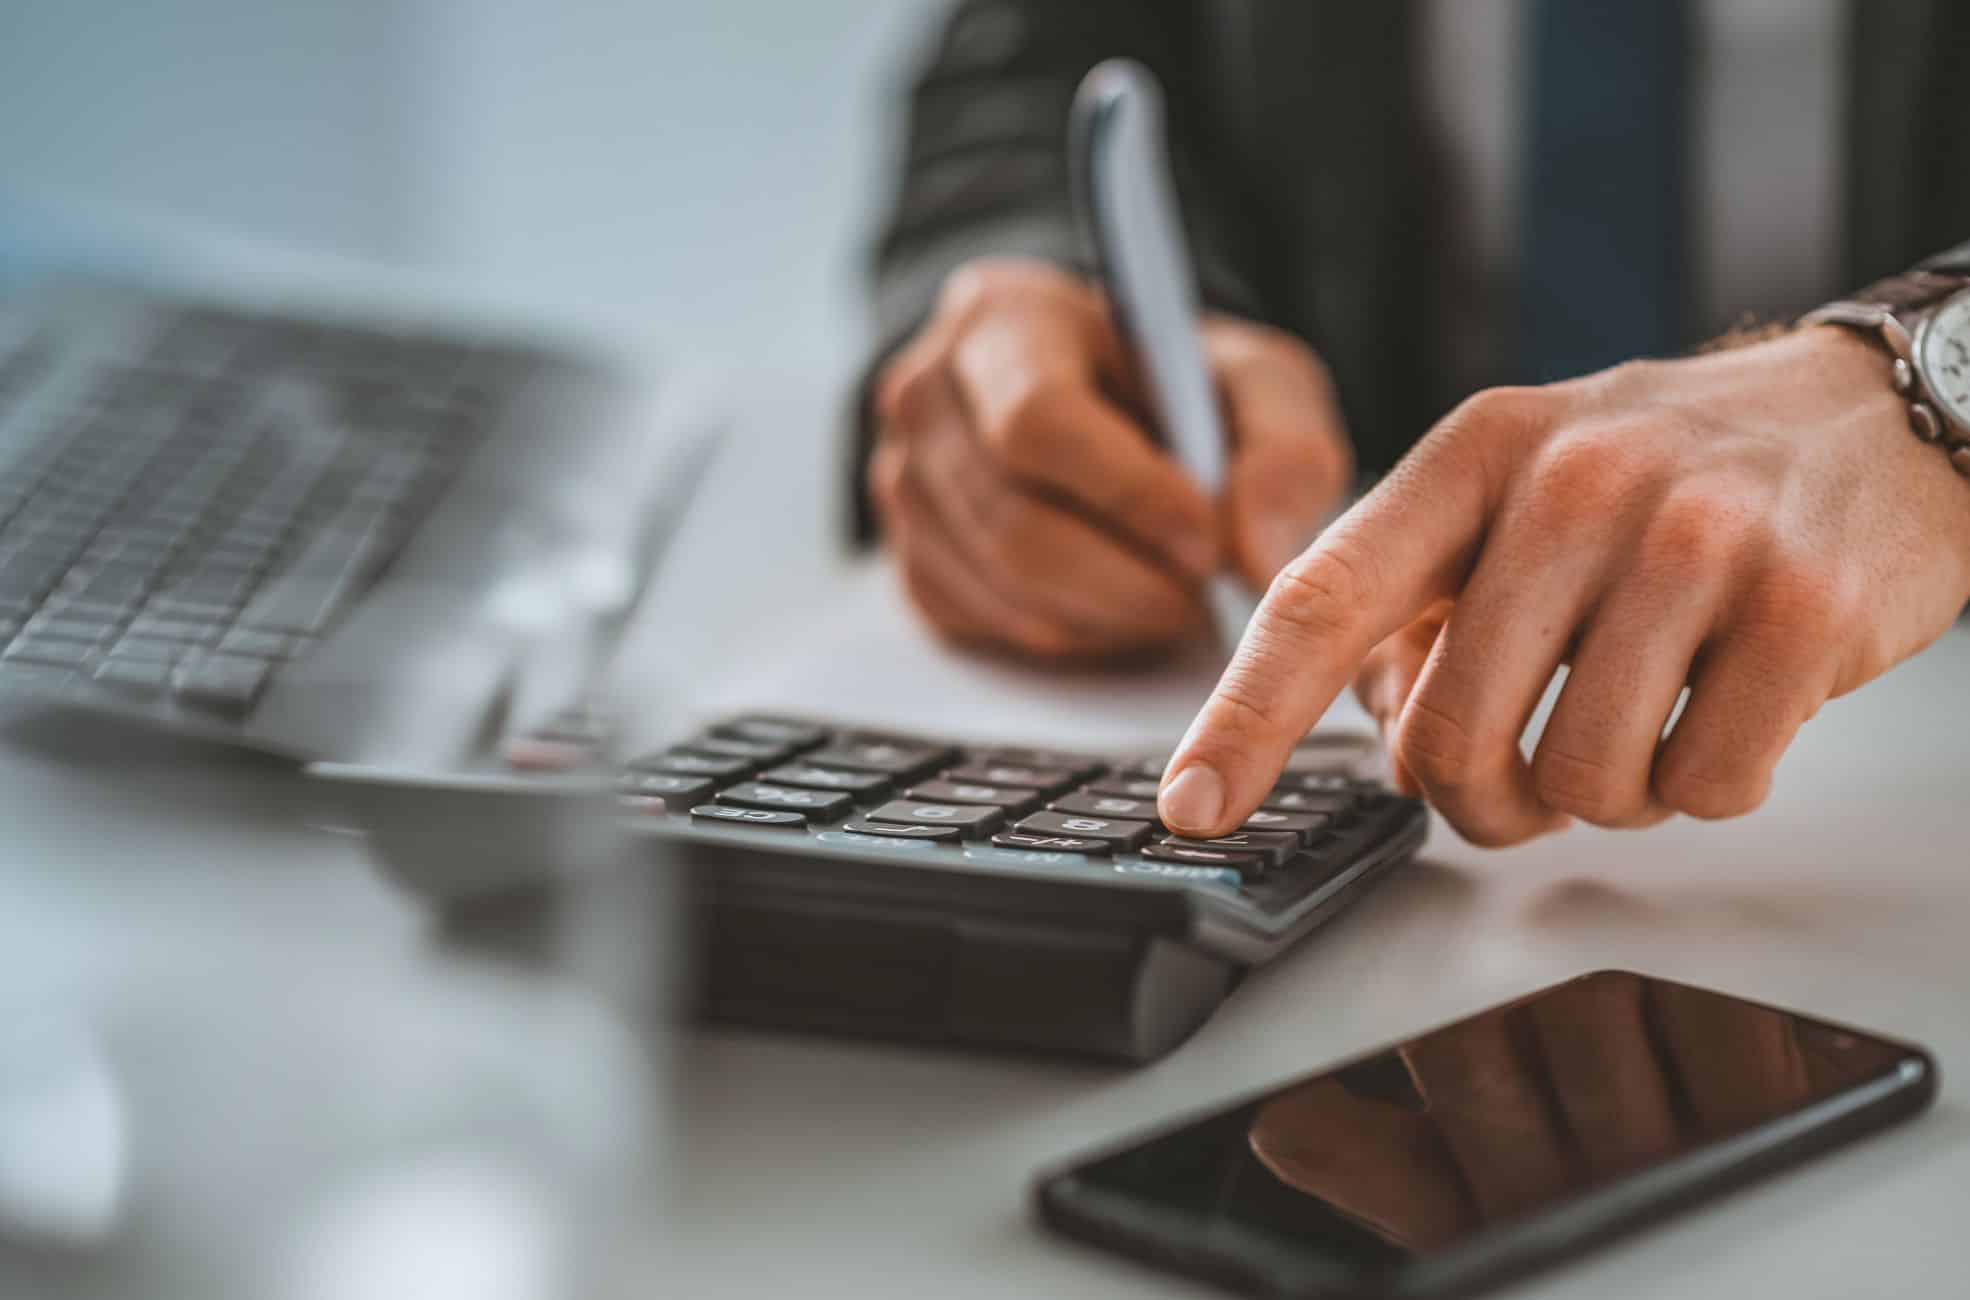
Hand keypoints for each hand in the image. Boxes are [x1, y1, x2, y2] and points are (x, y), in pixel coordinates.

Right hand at [867, 258, 1350, 657]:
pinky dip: (1069, 634)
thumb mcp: (1260, 384)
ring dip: (1106, 616)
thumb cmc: (1183, 391)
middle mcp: (926, 394)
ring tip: (1175, 601)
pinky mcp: (908, 560)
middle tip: (1203, 598)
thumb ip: (1284, 451)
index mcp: (1003, 317)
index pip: (1038, 419)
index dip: (1128, 496)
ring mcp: (902, 482)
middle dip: (1125, 580)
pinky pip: (985, 625)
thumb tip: (1255, 555)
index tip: (1207, 544)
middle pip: (1012, 521)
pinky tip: (1119, 608)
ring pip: (1000, 585)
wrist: (1106, 409)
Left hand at [1159, 326, 1969, 844]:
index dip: (1246, 717)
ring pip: (1577, 784)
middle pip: (1447, 736)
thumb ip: (1420, 598)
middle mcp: (1571, 483)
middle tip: (1519, 776)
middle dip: (1473, 797)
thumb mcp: (1516, 492)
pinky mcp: (1803, 609)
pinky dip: (1701, 786)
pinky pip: (1701, 787)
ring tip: (1637, 720)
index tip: (1193, 806)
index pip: (1322, 598)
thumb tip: (1370, 720)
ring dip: (1598, 796)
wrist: (1869, 419)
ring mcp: (1693, 541)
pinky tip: (1722, 711)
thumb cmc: (1664, 477)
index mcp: (1472, 455)